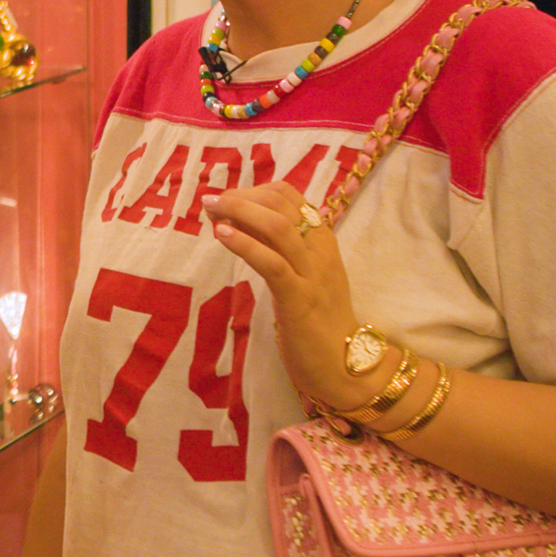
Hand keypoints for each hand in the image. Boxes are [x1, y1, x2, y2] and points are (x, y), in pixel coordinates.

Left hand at [203, 181, 372, 411]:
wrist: (345, 366)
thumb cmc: (319, 322)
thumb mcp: (303, 275)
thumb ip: (281, 249)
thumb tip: (244, 224)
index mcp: (322, 240)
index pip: (289, 196)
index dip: (254, 190)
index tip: (227, 199)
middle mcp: (320, 250)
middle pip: (280, 204)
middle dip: (241, 197)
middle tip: (211, 202)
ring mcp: (312, 274)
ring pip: (278, 226)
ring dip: (239, 212)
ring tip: (211, 211)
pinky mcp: (299, 299)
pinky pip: (272, 263)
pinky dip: (245, 244)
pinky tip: (222, 235)